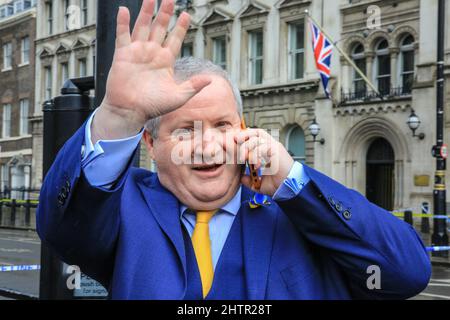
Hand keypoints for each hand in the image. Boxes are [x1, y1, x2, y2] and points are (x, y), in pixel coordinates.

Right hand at [92, 0, 211, 142]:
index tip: (186, 15)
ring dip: (146, 12)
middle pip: (160, 28)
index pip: (175, 39)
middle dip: (165, 13)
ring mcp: (137, 52)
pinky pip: (123, 35)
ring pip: (143, 27)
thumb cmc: (153, 107)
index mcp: (165, 61)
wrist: (130, 111)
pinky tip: (125, 10)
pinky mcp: (123, 54)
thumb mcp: (178, 97)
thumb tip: (210, 79)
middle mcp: (152, 53)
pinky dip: (123, 23)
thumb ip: (193, 86)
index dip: (180, 27)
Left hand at [235, 129, 293, 195]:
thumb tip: (241, 178)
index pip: (255, 136)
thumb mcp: (258, 183)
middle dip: (243, 139)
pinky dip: (256, 155)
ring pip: (257, 138)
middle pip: (255, 132)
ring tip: (245, 160)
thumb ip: (249, 179)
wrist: (288, 188)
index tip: (235, 143)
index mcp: (266, 150)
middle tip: (239, 153)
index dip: (244, 136)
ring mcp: (274, 147)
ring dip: (247, 148)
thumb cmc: (277, 185)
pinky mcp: (277, 150)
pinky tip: (256, 165)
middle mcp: (271, 146)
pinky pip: (263, 147)